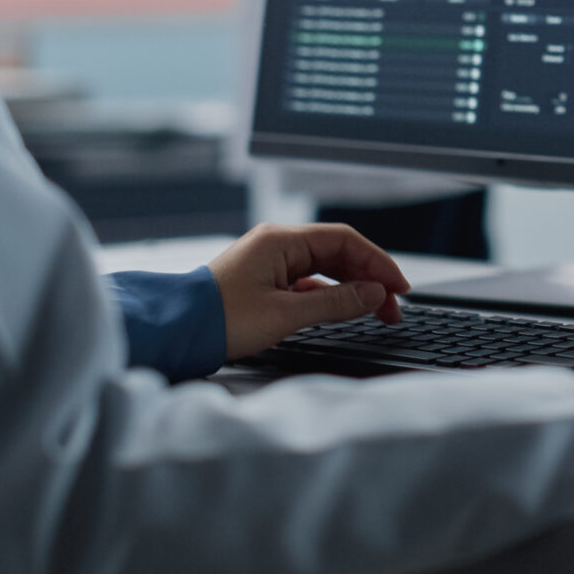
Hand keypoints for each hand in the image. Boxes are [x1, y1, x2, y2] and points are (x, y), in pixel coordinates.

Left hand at [208, 222, 411, 359]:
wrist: (174, 333)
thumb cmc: (218, 320)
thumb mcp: (284, 314)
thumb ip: (335, 303)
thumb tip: (373, 295)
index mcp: (280, 240)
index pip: (344, 242)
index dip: (377, 263)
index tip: (399, 287)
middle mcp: (275, 245)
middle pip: (337, 254)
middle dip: (369, 279)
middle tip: (392, 308)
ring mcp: (269, 263)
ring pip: (324, 270)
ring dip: (352, 289)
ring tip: (375, 313)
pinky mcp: (263, 282)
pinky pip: (307, 283)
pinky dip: (329, 296)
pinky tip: (342, 312)